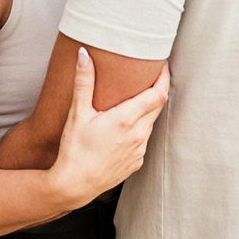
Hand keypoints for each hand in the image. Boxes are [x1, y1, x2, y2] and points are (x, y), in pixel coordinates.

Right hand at [50, 48, 168, 208]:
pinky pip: (144, 138)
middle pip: (158, 106)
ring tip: (138, 95)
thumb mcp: (77, 113)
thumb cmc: (75, 149)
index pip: (157, 94)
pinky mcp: (136, 162)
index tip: (163, 64)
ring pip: (151, 123)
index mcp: (126, 119)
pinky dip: (141, 126)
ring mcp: (139, 150)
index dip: (164, 78)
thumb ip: (84, 81)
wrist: (74, 185)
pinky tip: (127, 124)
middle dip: (158, 88)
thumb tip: (84, 54)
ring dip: (148, 108)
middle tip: (153, 73)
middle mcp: (138, 135)